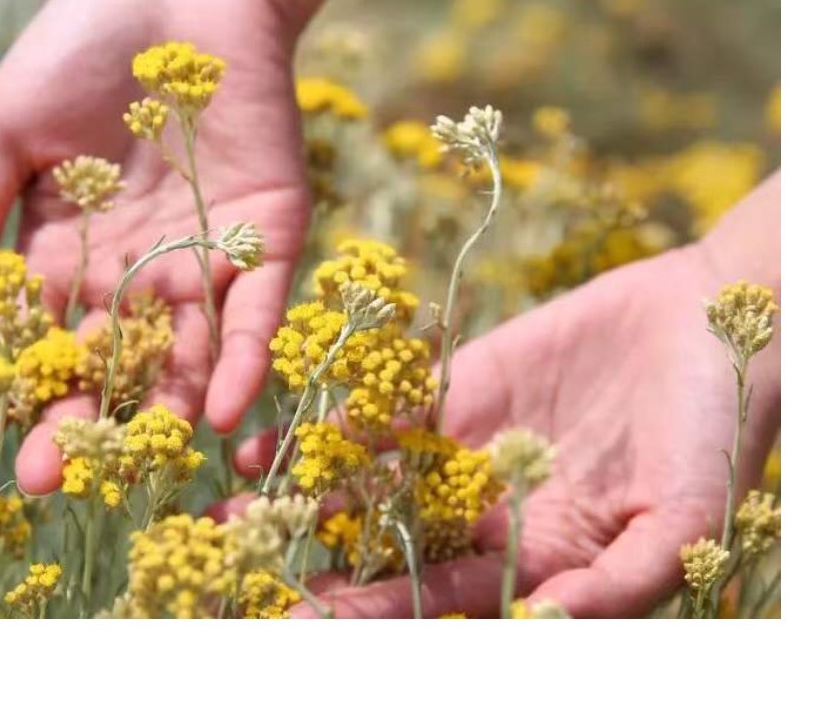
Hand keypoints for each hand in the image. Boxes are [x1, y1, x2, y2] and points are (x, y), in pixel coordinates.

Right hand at [0, 0, 310, 493]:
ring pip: (183, 353)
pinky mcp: (267, 235)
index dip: (8, 385)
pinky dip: (241, 359)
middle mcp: (133, 271)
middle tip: (46, 484)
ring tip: (134, 465)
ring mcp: (202, 258)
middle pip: (107, 364)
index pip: (33, 336)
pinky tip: (221, 412)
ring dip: (160, 411)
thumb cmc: (82, 47)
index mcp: (66, 251)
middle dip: (80, 422)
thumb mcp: (9, 126)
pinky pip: (257, 310)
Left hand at [235, 242, 778, 617]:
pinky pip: (387, 409)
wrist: (718, 320)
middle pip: (385, 548)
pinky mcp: (460, 384)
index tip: (300, 622)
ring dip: (303, 495)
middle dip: (312, 562)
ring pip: (372, 481)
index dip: (369, 612)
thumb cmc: (718, 432)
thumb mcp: (684, 521)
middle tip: (235, 569)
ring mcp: (468, 447)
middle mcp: (488, 511)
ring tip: (227, 509)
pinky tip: (276, 432)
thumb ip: (615, 581)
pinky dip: (335, 422)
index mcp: (533, 557)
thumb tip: (540, 624)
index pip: (435, 598)